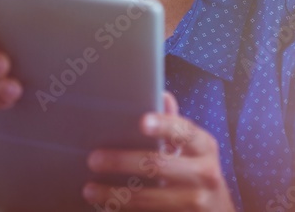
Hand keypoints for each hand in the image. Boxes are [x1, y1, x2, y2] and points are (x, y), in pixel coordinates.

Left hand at [83, 91, 235, 210]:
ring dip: (115, 194)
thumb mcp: (194, 148)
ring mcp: (196, 202)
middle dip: (122, 161)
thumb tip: (162, 95)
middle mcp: (205, 173)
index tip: (141, 122)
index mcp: (205, 147)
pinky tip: (107, 206)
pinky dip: (125, 210)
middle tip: (94, 159)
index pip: (184, 131)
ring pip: (149, 197)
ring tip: (90, 189)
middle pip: (158, 165)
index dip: (164, 125)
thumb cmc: (199, 172)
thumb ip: (175, 125)